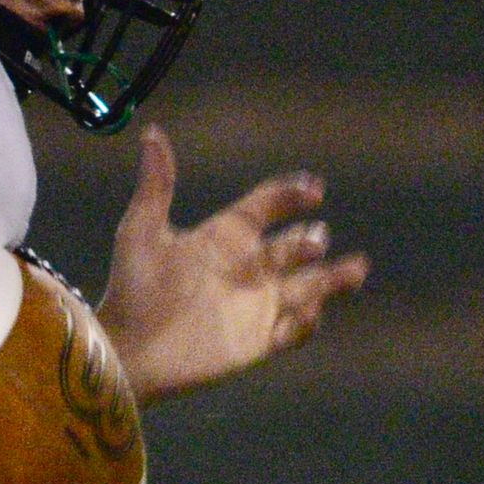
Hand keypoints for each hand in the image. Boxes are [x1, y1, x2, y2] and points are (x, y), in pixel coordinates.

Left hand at [98, 126, 369, 402]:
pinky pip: (296, 331)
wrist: (127, 351)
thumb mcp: (141, 231)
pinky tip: (310, 310)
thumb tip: (151, 132)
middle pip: (296, 246)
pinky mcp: (259, 342)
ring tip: (356, 269)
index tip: (312, 190)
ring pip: (310, 286)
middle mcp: (247, 267)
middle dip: (311, 240)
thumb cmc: (130, 289)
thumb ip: (156, 185)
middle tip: (315, 239)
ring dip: (334, 278)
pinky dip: (309, 321)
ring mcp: (256, 305)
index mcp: (224, 236)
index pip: (269, 205)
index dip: (292, 194)